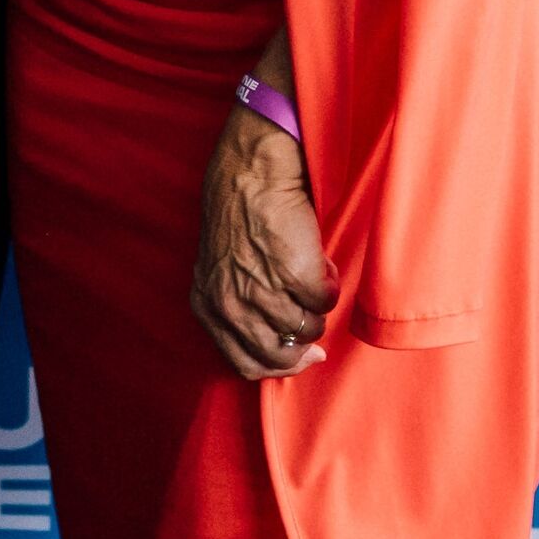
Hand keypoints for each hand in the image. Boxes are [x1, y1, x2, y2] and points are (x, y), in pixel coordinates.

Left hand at [192, 109, 339, 380]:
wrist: (254, 173)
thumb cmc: (239, 214)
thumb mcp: (222, 269)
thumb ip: (240, 307)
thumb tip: (285, 343)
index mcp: (209, 305)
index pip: (244, 362)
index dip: (277, 366)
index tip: (300, 357)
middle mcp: (231, 304)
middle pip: (276, 354)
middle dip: (302, 346)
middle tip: (315, 327)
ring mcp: (263, 291)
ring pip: (306, 327)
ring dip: (317, 308)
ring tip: (313, 278)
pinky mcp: (297, 275)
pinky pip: (325, 300)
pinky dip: (329, 285)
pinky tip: (321, 264)